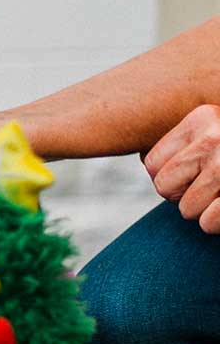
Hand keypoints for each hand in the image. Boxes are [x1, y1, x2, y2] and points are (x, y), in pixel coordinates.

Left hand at [143, 104, 219, 232]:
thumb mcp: (214, 135)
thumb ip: (183, 144)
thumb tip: (132, 149)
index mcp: (202, 118)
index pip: (151, 164)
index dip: (168, 179)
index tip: (191, 177)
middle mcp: (216, 136)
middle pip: (164, 188)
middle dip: (182, 197)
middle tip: (209, 191)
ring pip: (186, 209)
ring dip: (203, 212)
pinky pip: (208, 223)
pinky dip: (217, 225)